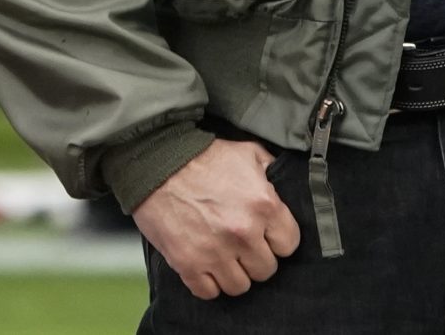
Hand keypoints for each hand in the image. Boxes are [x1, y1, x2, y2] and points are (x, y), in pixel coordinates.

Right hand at [132, 139, 301, 299]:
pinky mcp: (188, 264)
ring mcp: (215, 252)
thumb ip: (272, 172)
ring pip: (240, 286)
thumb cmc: (202, 156)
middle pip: (266, 270)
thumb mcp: (247, 153)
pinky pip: (209, 292)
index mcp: (263, 205)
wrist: (156, 161)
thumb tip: (284, 187)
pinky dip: (207, 282)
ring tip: (222, 255)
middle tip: (240, 243)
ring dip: (232, 272)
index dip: (276, 239)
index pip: (289, 245)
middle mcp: (243, 233)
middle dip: (254, 257)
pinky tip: (204, 264)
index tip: (264, 234)